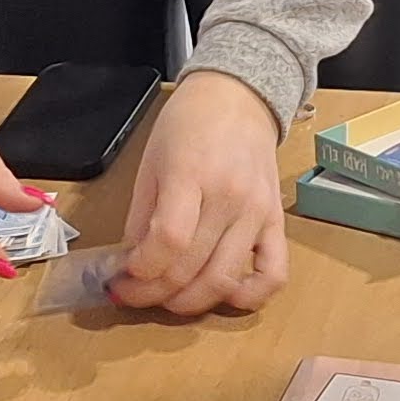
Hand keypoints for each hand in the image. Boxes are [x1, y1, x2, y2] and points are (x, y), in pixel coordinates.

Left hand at [114, 71, 288, 316]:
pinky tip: (225, 297)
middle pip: (191, 267)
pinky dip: (251, 296)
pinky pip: (274, 274)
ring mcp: (257, 212)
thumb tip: (131, 265)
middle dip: (154, 292)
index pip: (168, 240)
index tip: (122, 277)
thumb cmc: (188, 125)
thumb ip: (140, 216)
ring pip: (225, 279)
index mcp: (191, 174)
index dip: (141, 271)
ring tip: (168, 299)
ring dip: (191, 302)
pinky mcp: (277, 222)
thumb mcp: (151, 163)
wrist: (239, 98)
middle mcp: (229, 197)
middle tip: (133, 294)